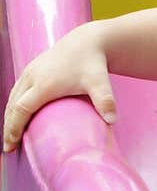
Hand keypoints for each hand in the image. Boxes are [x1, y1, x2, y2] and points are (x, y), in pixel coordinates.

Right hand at [3, 24, 115, 152]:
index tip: (11, 144)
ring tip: (10, 137)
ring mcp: (30, 72)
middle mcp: (32, 77)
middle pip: (12, 106)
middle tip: (8, 148)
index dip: (14, 127)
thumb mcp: (100, 82)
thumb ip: (105, 101)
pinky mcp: (32, 70)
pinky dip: (13, 106)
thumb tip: (112, 120)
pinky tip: (16, 117)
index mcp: (44, 84)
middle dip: (8, 127)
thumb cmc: (93, 64)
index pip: (22, 109)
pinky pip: (17, 91)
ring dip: (9, 117)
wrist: (88, 42)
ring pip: (12, 98)